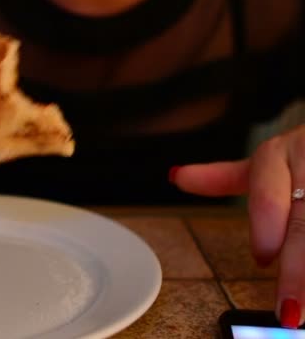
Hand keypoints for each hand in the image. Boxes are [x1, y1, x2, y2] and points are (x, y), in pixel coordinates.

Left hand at [172, 124, 304, 327]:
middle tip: (291, 312)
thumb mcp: (268, 161)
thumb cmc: (303, 154)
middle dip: (299, 272)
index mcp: (277, 155)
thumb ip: (224, 177)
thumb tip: (175, 176)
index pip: (266, 198)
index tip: (263, 260)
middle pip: (304, 224)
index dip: (266, 233)